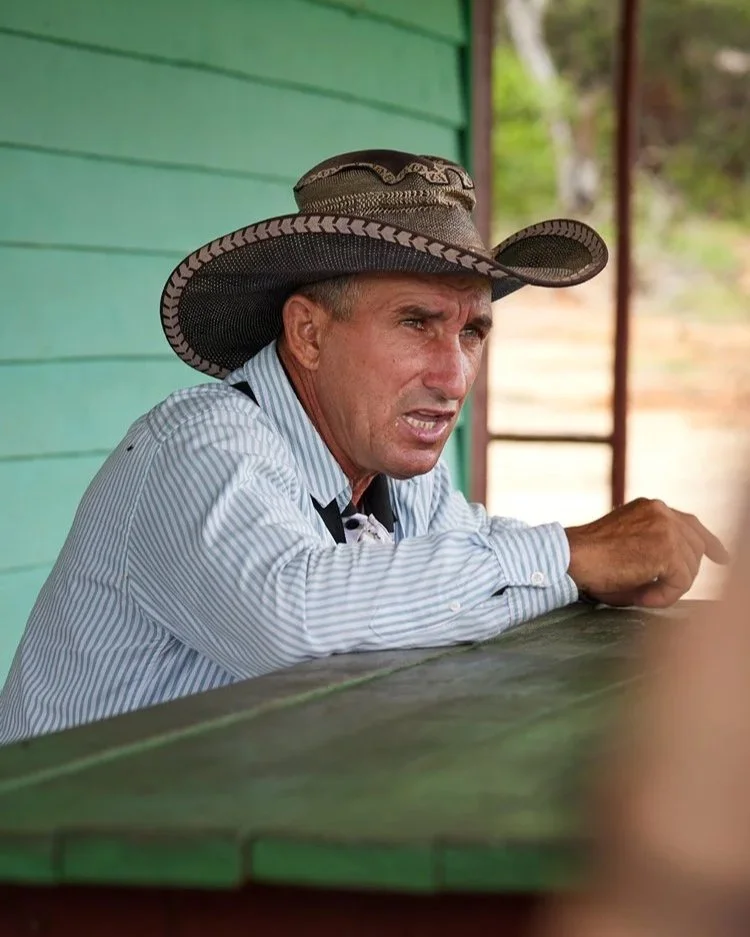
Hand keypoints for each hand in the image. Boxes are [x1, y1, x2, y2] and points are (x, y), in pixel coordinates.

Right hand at [565, 497, 728, 607]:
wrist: (571, 558)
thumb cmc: (589, 560)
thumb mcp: (627, 544)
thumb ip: (654, 549)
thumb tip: (677, 575)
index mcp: (651, 507)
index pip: (690, 523)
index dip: (708, 542)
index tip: (721, 557)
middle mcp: (662, 511)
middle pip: (695, 547)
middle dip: (686, 573)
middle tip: (658, 592)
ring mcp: (666, 528)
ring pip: (690, 568)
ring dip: (669, 587)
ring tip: (640, 594)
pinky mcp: (667, 549)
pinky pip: (681, 582)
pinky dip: (663, 595)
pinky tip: (642, 597)